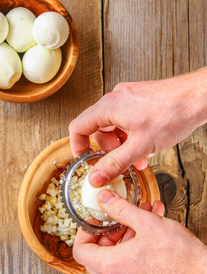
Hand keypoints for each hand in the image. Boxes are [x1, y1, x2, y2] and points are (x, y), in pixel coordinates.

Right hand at [69, 70, 206, 186]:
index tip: (84, 161)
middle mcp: (115, 98)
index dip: (78, 146)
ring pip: (114, 126)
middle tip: (119, 164)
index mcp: (109, 106)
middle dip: (108, 150)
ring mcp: (128, 97)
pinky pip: (126, 120)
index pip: (78, 126)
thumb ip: (115, 163)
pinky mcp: (139, 99)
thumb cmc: (173, 114)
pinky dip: (132, 135)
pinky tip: (146, 145)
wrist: (198, 97)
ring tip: (139, 157)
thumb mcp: (140, 146)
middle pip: (97, 128)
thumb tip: (96, 177)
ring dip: (122, 144)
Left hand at [73, 190, 206, 273]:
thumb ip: (120, 209)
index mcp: (113, 266)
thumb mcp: (147, 223)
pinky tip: (151, 226)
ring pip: (114, 258)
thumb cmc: (179, 256)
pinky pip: (128, 264)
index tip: (94, 220)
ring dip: (124, 235)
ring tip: (141, 216)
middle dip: (105, 232)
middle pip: (95, 255)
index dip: (84, 232)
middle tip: (116, 219)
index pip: (80, 251)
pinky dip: (133, 245)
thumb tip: (104, 199)